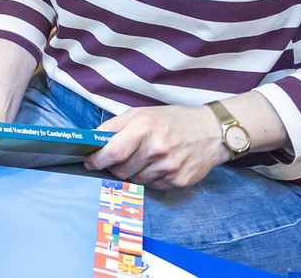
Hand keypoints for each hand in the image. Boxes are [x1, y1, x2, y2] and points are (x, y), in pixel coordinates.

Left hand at [85, 105, 229, 188]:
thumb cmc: (172, 120)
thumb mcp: (141, 113)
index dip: (97, 160)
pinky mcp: (179, 181)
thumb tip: (92, 140)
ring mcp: (169, 167)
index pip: (114, 151)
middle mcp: (157, 149)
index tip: (89, 162)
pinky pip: (152, 186)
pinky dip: (148, 179)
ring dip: (132, 173)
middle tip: (117, 160)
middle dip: (114, 167)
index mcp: (144, 127)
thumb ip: (114, 126)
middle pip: (122, 170)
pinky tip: (156, 166)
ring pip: (135, 180)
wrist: (210, 132)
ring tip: (141, 160)